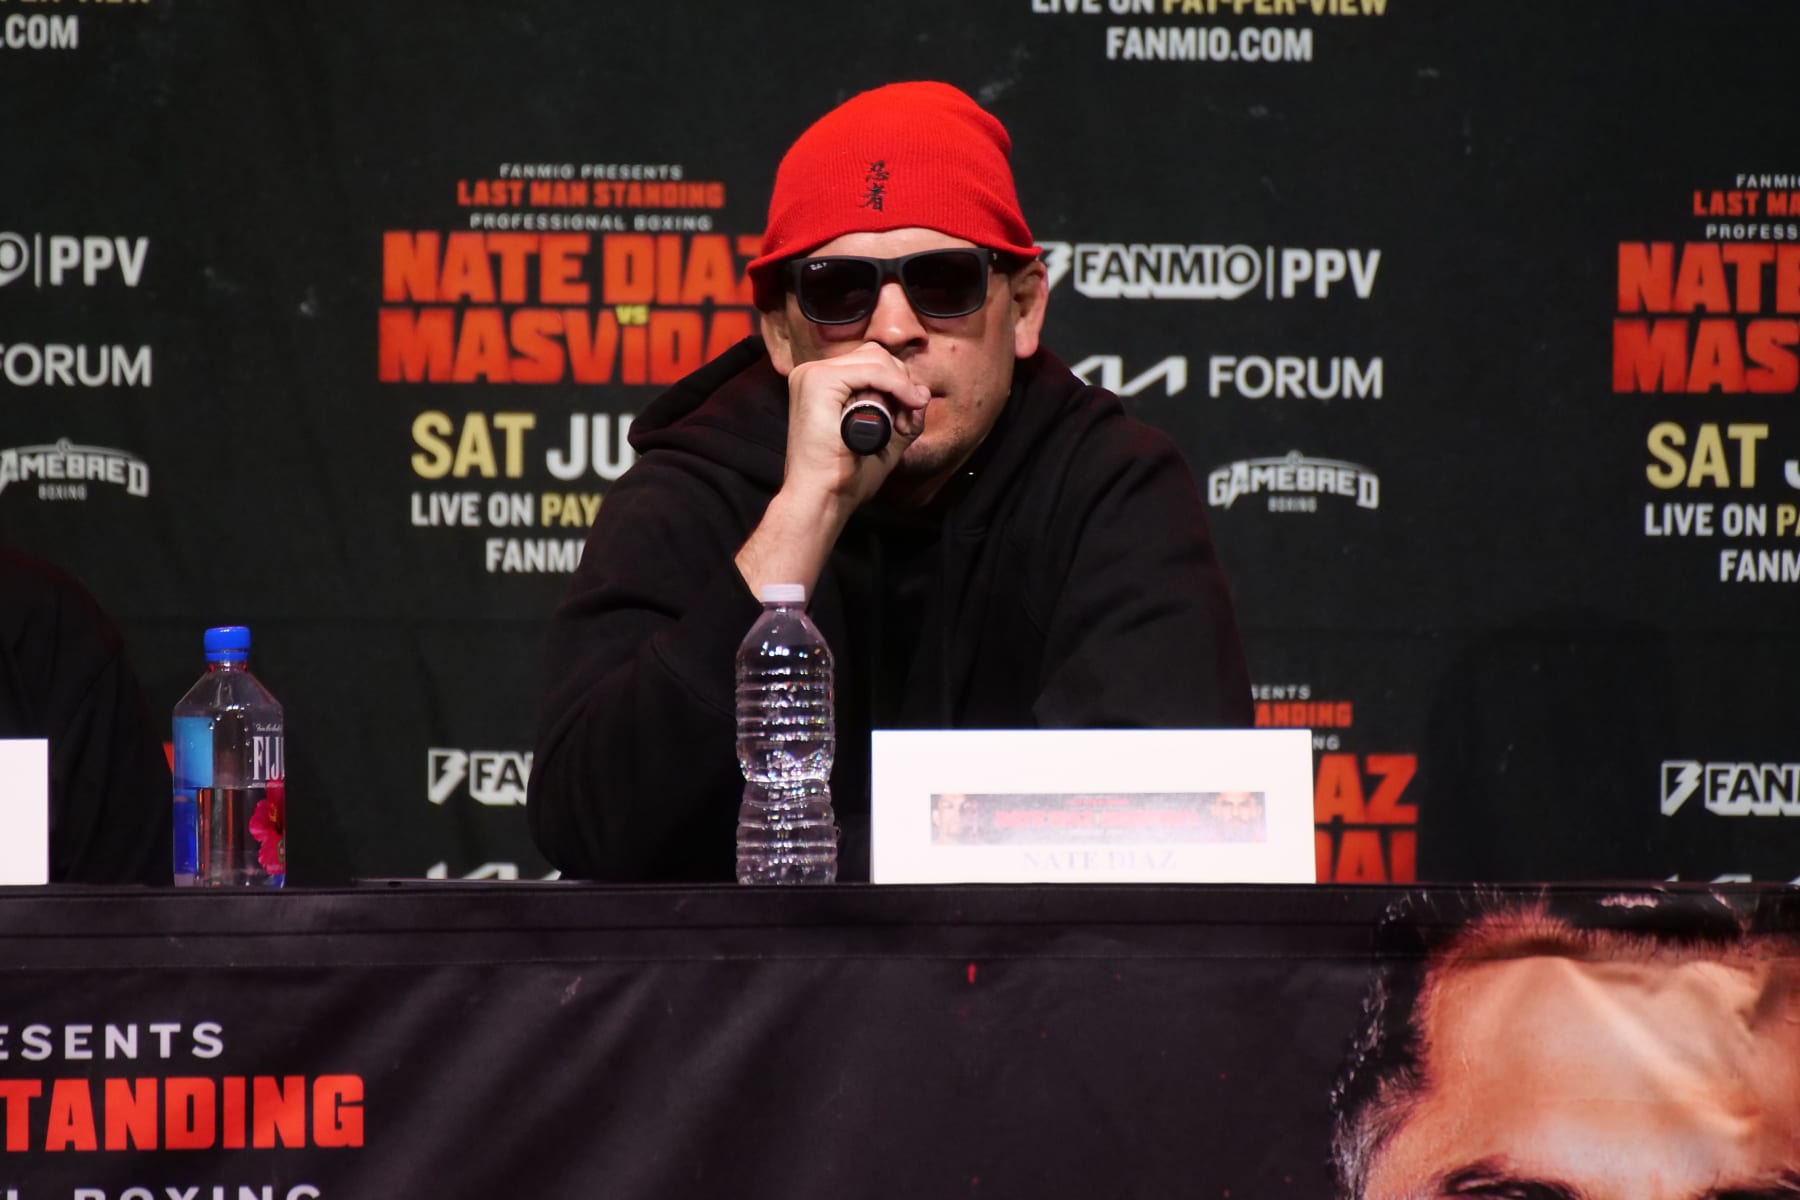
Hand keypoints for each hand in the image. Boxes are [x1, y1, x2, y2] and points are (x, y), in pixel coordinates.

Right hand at [734, 342, 929, 598]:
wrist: (822, 499)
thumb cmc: (845, 477)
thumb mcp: (884, 439)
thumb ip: (903, 414)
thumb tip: (921, 392)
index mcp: (822, 383)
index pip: (872, 361)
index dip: (898, 384)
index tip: (905, 420)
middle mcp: (813, 373)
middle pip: (875, 354)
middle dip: (901, 383)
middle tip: (904, 421)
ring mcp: (812, 374)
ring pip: (876, 359)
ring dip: (900, 387)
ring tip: (900, 421)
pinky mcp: (817, 381)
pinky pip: (871, 369)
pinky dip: (895, 385)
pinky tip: (905, 403)